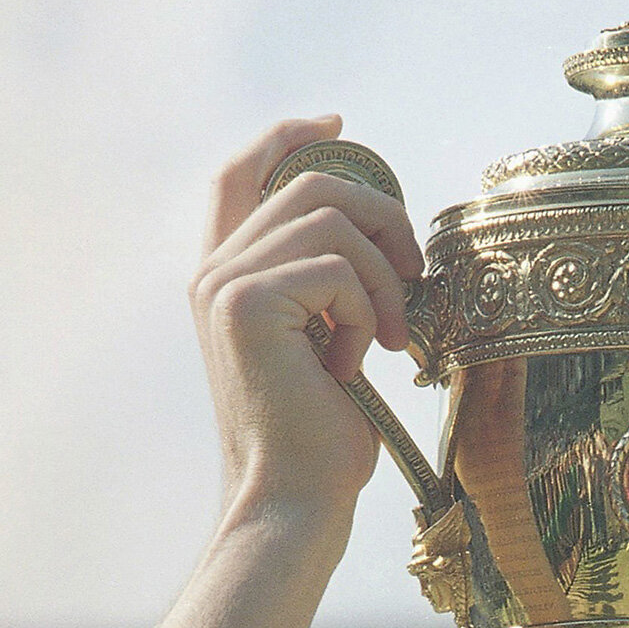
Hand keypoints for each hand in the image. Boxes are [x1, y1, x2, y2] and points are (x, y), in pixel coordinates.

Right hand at [190, 116, 423, 520]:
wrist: (294, 500)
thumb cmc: (319, 442)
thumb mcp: (327, 346)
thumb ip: (326, 286)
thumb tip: (378, 235)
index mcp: (226, 279)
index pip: (241, 173)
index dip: (289, 137)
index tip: (339, 126)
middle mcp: (214, 273)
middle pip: (312, 184)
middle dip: (383, 220)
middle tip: (414, 281)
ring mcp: (224, 284)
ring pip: (333, 222)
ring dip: (382, 282)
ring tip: (387, 342)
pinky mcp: (247, 302)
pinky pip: (338, 267)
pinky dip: (367, 315)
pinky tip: (357, 366)